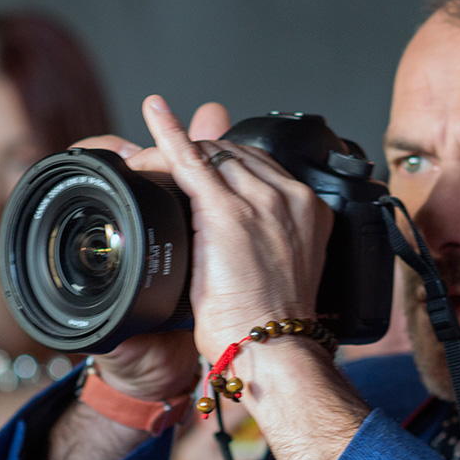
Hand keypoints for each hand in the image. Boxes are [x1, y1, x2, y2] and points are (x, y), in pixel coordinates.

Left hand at [90, 97, 334, 400]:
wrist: (275, 348)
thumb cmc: (275, 323)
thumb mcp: (282, 269)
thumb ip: (268, 237)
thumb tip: (241, 236)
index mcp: (311, 209)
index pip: (261, 165)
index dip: (227, 165)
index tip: (205, 171)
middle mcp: (290, 197)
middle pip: (235, 155)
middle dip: (200, 157)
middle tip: (166, 174)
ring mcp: (261, 200)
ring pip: (211, 155)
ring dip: (177, 157)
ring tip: (149, 167)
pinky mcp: (227, 211)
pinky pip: (192, 160)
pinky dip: (169, 134)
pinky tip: (155, 112)